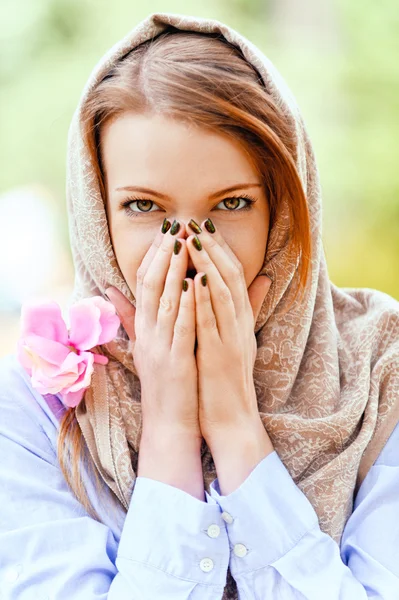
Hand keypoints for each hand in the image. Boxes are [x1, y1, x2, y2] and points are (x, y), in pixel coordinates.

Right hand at [105, 221, 201, 443]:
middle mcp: (147, 333)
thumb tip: (111, 290)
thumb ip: (130, 317)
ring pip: (162, 300)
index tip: (165, 231)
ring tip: (182, 242)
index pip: (143, 283)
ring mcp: (159, 346)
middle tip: (174, 225)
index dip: (153, 255)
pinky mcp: (176, 360)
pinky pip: (179, 327)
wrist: (167, 423)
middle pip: (150, 285)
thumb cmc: (163, 382)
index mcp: (144, 328)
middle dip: (162, 253)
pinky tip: (191, 282)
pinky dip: (184, 304)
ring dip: (172, 270)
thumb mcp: (144, 346)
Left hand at [186, 218, 272, 451]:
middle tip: (197, 221)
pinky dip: (205, 300)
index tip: (204, 226)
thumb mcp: (237, 341)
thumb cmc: (226, 380)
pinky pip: (212, 323)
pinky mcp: (219, 355)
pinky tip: (196, 279)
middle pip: (230, 277)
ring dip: (209, 265)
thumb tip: (260, 280)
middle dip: (213, 248)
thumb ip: (242, 311)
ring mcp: (230, 338)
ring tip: (195, 239)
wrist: (232, 419)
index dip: (219, 249)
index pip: (233, 276)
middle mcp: (238, 324)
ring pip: (223, 294)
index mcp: (239, 320)